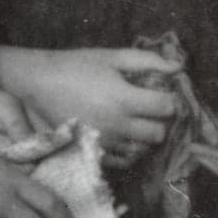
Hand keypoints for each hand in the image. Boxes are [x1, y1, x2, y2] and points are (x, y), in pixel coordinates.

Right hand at [0, 47, 181, 152]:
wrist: (38, 83)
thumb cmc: (77, 66)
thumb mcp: (113, 56)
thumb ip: (148, 61)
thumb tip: (179, 66)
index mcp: (125, 99)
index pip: (166, 108)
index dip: (169, 100)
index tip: (161, 93)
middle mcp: (118, 125)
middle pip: (158, 134)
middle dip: (159, 121)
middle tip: (150, 109)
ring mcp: (105, 141)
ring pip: (142, 150)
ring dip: (144, 137)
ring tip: (135, 121)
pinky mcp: (92, 151)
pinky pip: (123, 161)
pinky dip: (128, 150)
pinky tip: (123, 134)